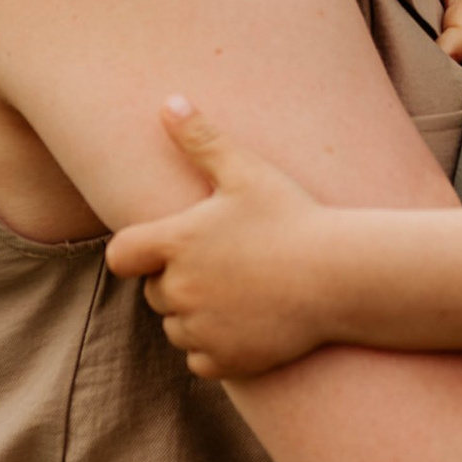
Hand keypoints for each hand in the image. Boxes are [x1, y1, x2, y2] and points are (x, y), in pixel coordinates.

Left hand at [102, 101, 338, 378]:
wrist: (340, 276)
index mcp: (175, 243)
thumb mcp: (247, 172)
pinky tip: (248, 322)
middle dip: (178, 282)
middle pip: (154, 293)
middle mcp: (179, 290)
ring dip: (195, 316)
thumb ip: (201, 139)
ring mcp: (201, 329)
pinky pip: (200, 359)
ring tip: (241, 292)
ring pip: (177, 327)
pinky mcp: (224, 360)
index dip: (137, 252)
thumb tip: (169, 101)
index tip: (165, 248)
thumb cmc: (294, 217)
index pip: (120, 257)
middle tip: (226, 264)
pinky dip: (216, 347)